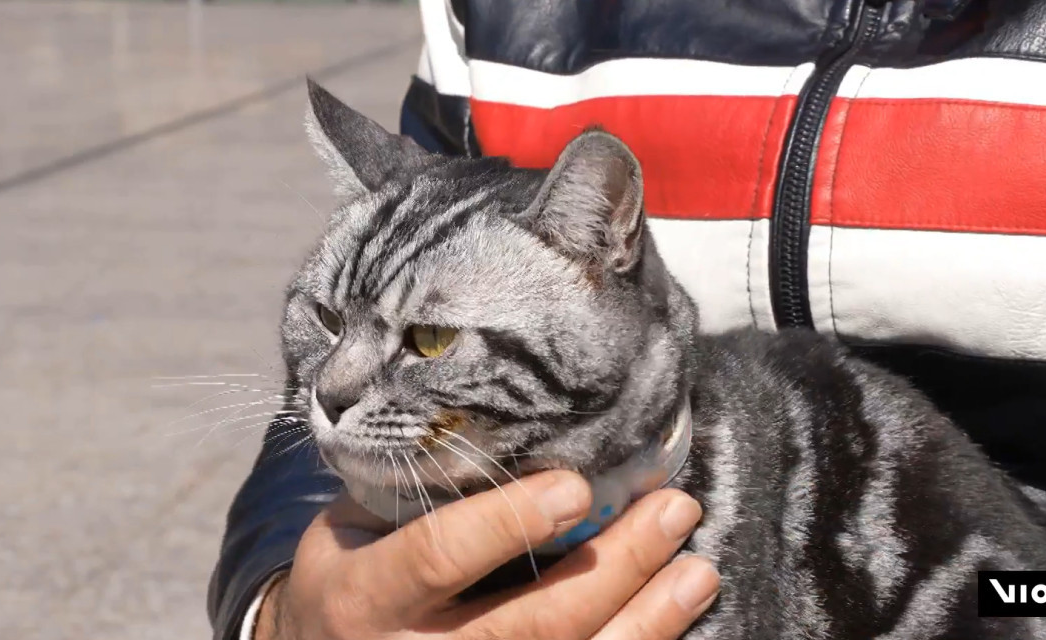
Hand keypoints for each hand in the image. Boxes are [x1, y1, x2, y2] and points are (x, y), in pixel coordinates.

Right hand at [255, 470, 718, 639]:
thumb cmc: (348, 576)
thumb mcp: (350, 525)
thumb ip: (416, 487)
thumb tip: (510, 424)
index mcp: (364, 595)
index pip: (440, 557)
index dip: (509, 523)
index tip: (575, 486)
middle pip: (531, 623)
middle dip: (613, 567)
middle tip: (674, 510)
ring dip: (645, 620)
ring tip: (697, 572)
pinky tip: (669, 616)